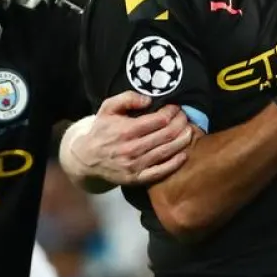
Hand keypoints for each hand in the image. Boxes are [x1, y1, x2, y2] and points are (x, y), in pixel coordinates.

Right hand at [59, 92, 193, 187]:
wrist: (86, 158)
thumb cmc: (102, 130)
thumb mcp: (108, 108)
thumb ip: (127, 98)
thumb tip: (149, 100)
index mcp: (126, 130)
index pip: (159, 120)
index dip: (172, 112)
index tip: (177, 107)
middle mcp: (132, 148)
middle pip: (166, 135)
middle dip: (180, 124)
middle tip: (186, 118)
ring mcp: (135, 165)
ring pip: (166, 152)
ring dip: (182, 141)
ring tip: (190, 132)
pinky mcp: (136, 178)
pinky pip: (160, 172)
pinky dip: (174, 164)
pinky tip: (184, 155)